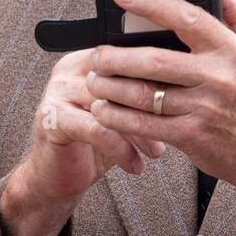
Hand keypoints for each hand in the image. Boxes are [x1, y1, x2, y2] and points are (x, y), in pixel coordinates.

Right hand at [18, 46, 167, 206]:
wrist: (54, 178)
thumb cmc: (92, 144)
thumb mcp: (121, 115)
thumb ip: (139, 96)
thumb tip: (184, 89)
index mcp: (87, 60)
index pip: (127, 57)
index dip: (157, 78)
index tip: (182, 100)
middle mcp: (69, 69)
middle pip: (120, 78)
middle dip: (151, 105)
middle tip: (173, 126)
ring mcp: (57, 92)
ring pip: (111, 103)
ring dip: (139, 130)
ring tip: (156, 150)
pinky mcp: (52, 118)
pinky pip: (97, 129)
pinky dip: (121, 149)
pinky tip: (134, 165)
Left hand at [85, 0, 235, 216]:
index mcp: (231, 49)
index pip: (187, 17)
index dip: (151, 2)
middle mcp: (218, 77)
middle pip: (154, 60)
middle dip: (116, 56)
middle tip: (96, 54)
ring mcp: (204, 109)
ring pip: (145, 94)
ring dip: (110, 87)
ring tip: (93, 80)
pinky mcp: (192, 137)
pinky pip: (146, 125)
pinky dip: (118, 118)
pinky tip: (103, 110)